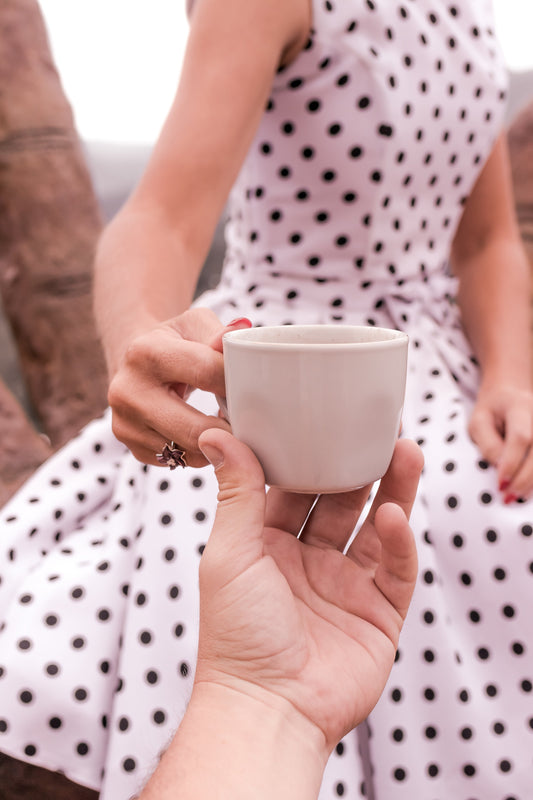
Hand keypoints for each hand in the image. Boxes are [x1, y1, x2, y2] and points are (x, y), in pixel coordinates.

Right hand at [107, 309, 250, 466]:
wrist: (133, 363)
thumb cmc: (174, 342)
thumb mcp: (194, 325)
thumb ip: (219, 333)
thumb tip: (242, 332)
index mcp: (145, 353)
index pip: (207, 373)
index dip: (239, 383)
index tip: (259, 389)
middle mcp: (128, 392)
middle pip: (198, 428)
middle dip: (232, 427)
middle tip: (253, 421)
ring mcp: (126, 425)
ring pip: (192, 451)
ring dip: (220, 443)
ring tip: (229, 423)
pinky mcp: (134, 449)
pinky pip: (183, 461)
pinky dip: (204, 452)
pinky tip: (208, 433)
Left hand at [196, 428, 422, 752]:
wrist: (266, 710)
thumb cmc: (235, 636)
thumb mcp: (230, 552)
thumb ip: (236, 492)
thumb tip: (219, 435)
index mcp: (267, 545)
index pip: (296, 489)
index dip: (313, 456)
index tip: (326, 419)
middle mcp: (308, 562)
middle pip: (342, 503)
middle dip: (359, 467)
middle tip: (378, 428)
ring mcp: (345, 586)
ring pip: (376, 528)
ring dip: (392, 491)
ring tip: (405, 452)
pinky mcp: (378, 614)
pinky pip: (396, 569)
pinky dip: (399, 542)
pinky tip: (394, 517)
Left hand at [468, 381, 532, 501]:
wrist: (512, 393)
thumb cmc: (492, 409)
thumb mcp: (479, 421)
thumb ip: (488, 443)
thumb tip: (499, 468)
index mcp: (521, 406)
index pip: (520, 436)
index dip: (512, 462)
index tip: (500, 483)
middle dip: (524, 478)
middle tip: (507, 496)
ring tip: (516, 496)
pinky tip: (527, 489)